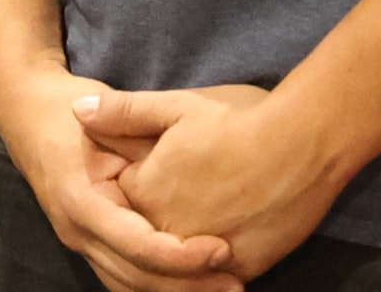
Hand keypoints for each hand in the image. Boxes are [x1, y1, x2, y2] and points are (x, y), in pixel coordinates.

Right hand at [0, 66, 240, 291]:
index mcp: (81, 199)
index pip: (137, 245)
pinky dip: (157, 286)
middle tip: (235, 281)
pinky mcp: (90, 243)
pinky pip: (124, 278)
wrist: (26, 113)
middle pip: (136, 277)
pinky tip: (193, 283)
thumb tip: (188, 165)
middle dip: (188, 285)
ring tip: (224, 287)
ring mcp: (80, 242)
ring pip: (128, 286)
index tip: (222, 249)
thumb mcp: (109, 117)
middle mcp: (77, 231)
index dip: (181, 256)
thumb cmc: (69, 109)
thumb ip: (145, 144)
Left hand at [84, 85, 349, 277]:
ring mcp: (203, 254)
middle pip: (146, 232)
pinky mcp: (240, 267)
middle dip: (154, 220)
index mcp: (144, 191)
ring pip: (177, 263)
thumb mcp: (177, 106)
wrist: (304, 144)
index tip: (153, 168)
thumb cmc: (239, 119)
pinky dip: (209, 270)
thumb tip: (76, 112)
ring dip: (177, 256)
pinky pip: (212, 277)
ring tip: (196, 228)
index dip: (134, 181)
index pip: (123, 197)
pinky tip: (219, 251)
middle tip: (184, 195)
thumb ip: (124, 112)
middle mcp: (167, 229)